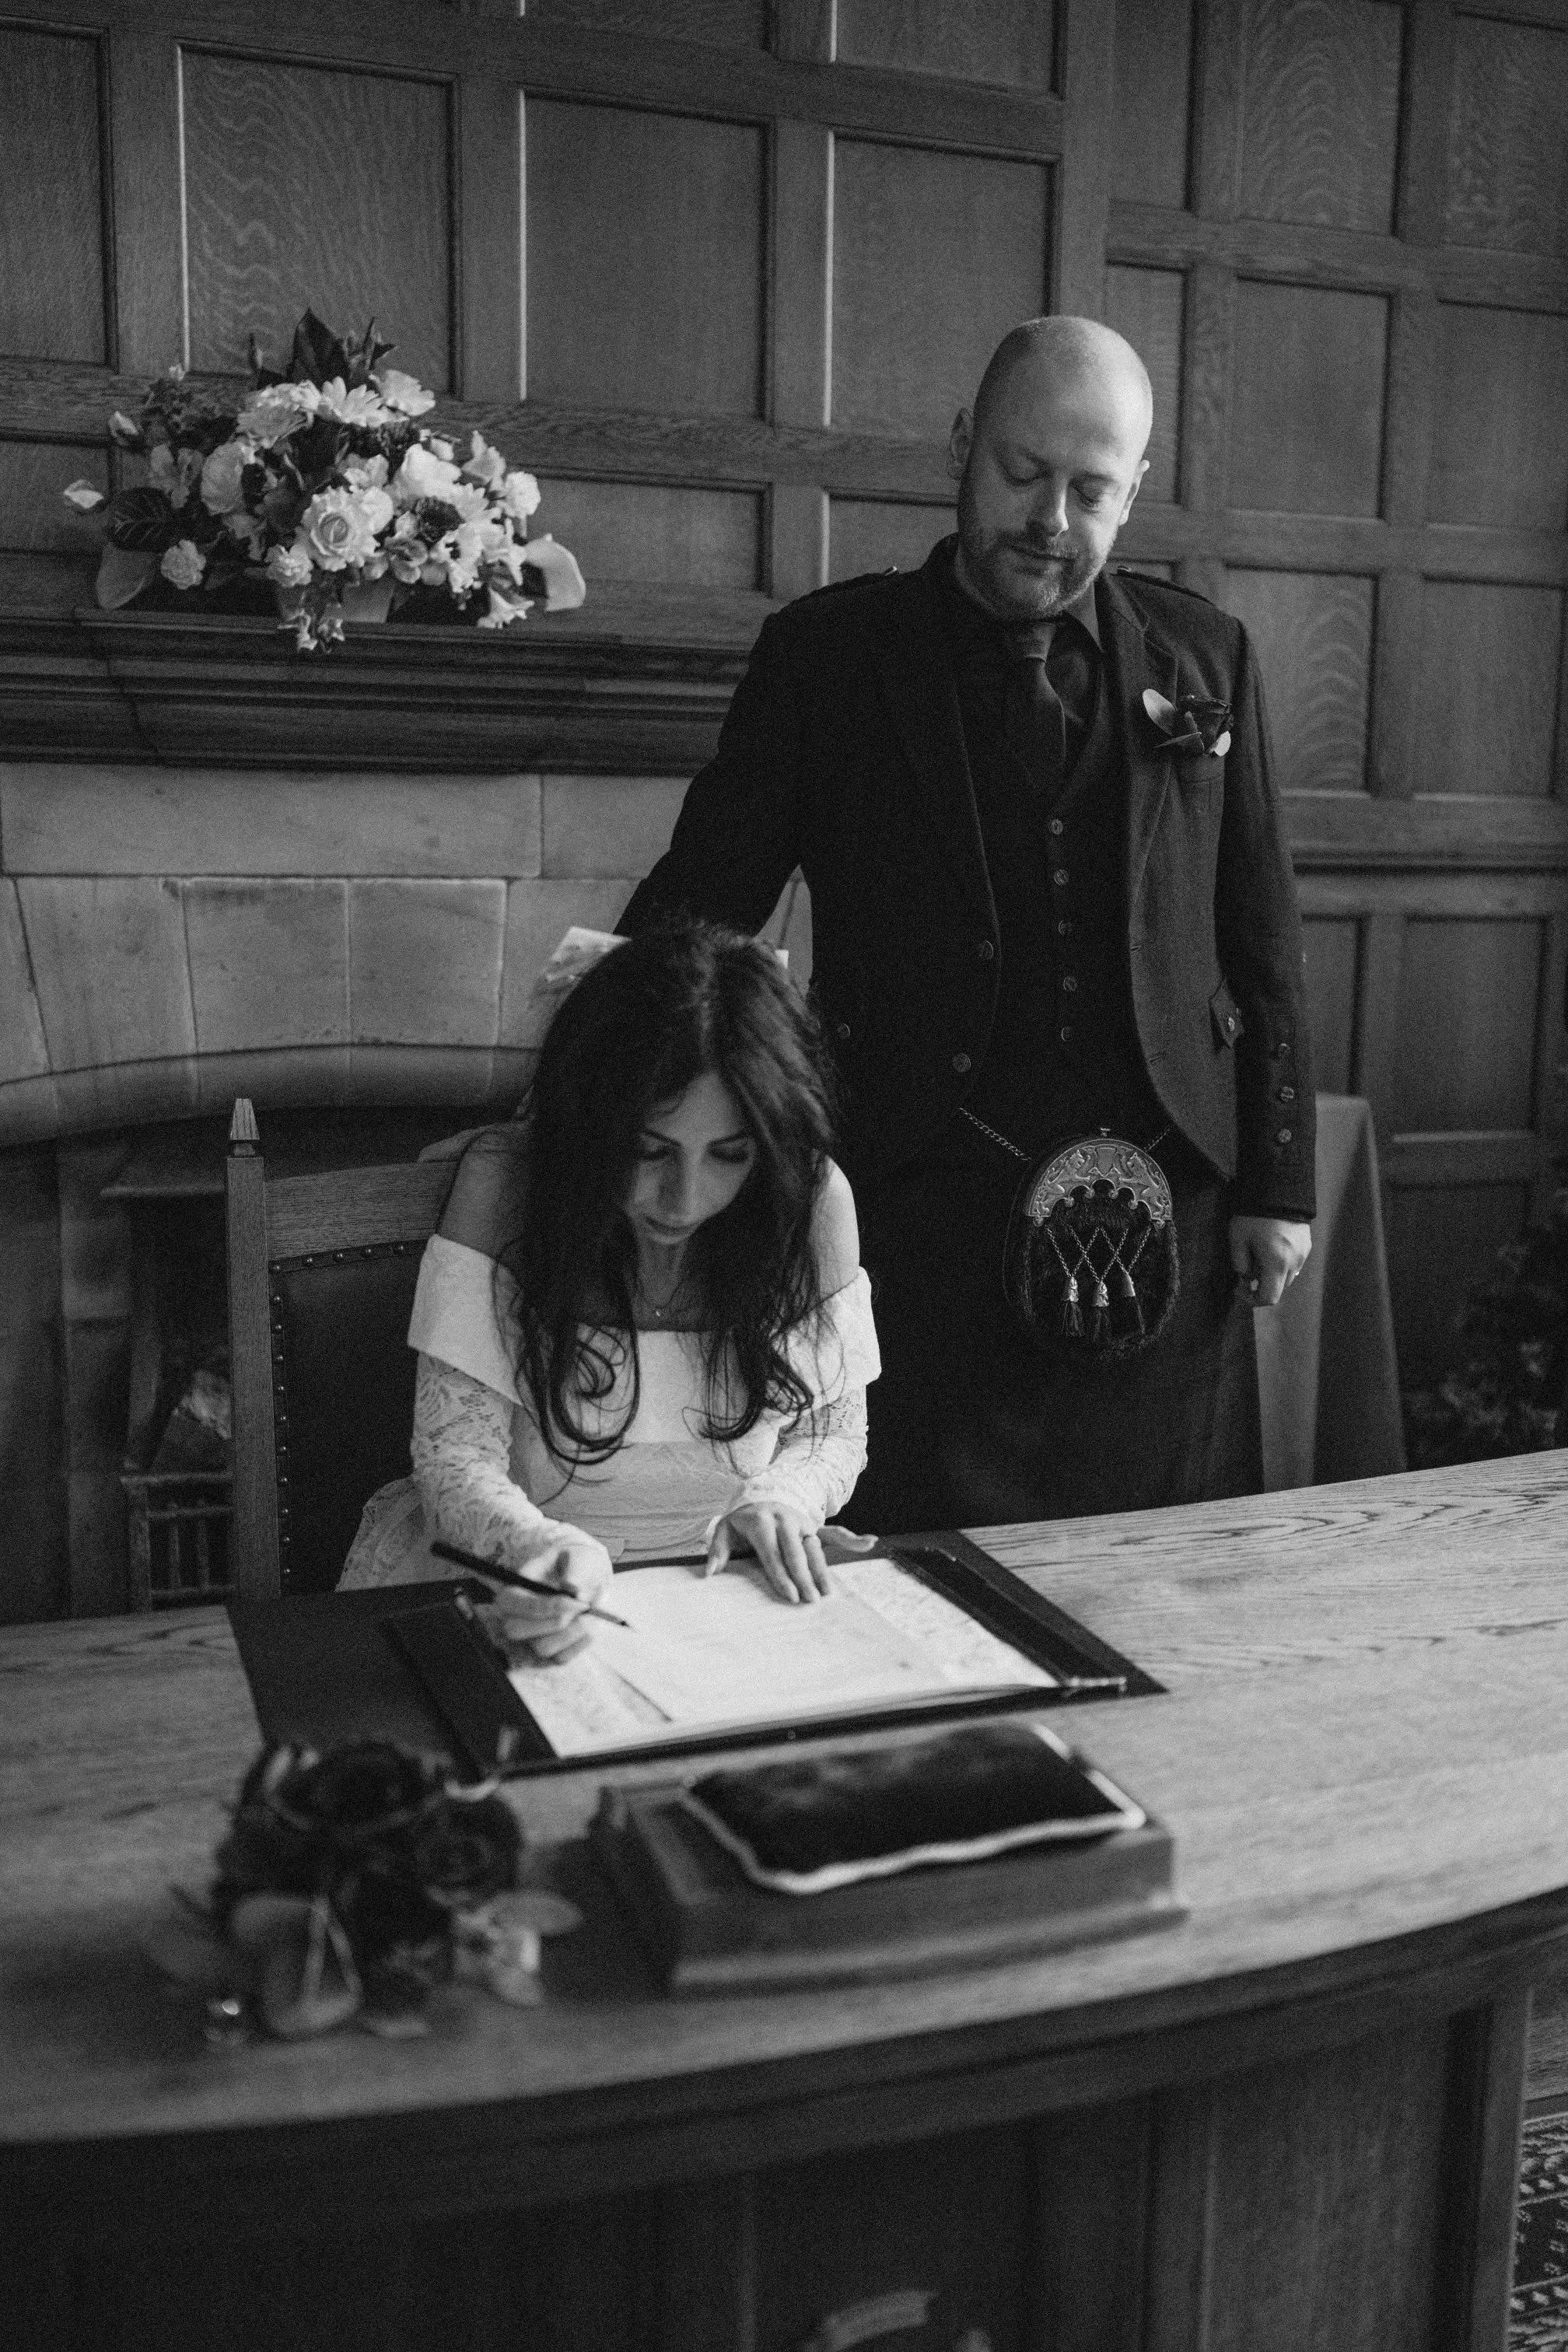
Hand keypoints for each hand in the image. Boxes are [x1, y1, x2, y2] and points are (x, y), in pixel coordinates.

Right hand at [489, 1532, 614, 1661]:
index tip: (577, 1601)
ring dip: (574, 1632)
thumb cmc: (575, 1563)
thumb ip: (576, 1569)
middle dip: (555, 1622)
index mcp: (512, 1591)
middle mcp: (514, 1618)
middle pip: (517, 1631)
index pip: (516, 1604)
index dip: (546, 1606)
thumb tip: (573, 1589)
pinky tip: (591, 1623)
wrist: (587, 1578)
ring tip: (593, 1611)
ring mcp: (530, 1639)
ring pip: (543, 1648)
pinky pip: (561, 1658)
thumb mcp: (578, 1556)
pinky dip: (580, 1642)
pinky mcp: (548, 1653)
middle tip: (584, 1607)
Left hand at [706, 1501, 836, 1604]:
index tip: (790, 1595)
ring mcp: (800, 1522)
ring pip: (813, 1547)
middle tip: (810, 1600)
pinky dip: (847, 1539)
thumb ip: (718, 1550)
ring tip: (827, 1592)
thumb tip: (710, 1573)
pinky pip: (832, 1532)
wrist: (759, 1500)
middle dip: (804, 1577)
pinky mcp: (812, 1525)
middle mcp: (784, 1520)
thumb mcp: (725, 1530)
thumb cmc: (742, 1523)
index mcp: (761, 1522)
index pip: (772, 1553)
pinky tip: (858, 1546)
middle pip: (796, 1552)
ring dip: (821, 1570)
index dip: (781, 1575)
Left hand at [1229, 1215, 1311, 1307]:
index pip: (1269, 1298)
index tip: (1239, 1289)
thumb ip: (1240, 1263)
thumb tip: (1245, 1276)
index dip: (1252, 1300)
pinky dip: (1282, 1261)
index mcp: (1277, 1264)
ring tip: (1259, 1252)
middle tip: (1247, 1266)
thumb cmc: (1254, 1215)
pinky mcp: (1307, 1243)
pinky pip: (1294, 1262)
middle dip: (1261, 1283)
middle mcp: (1295, 1262)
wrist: (1279, 1188)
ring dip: (1272, 1272)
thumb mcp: (1238, 1239)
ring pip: (1287, 1275)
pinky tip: (1271, 1245)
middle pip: (1279, 1287)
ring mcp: (1304, 1253)